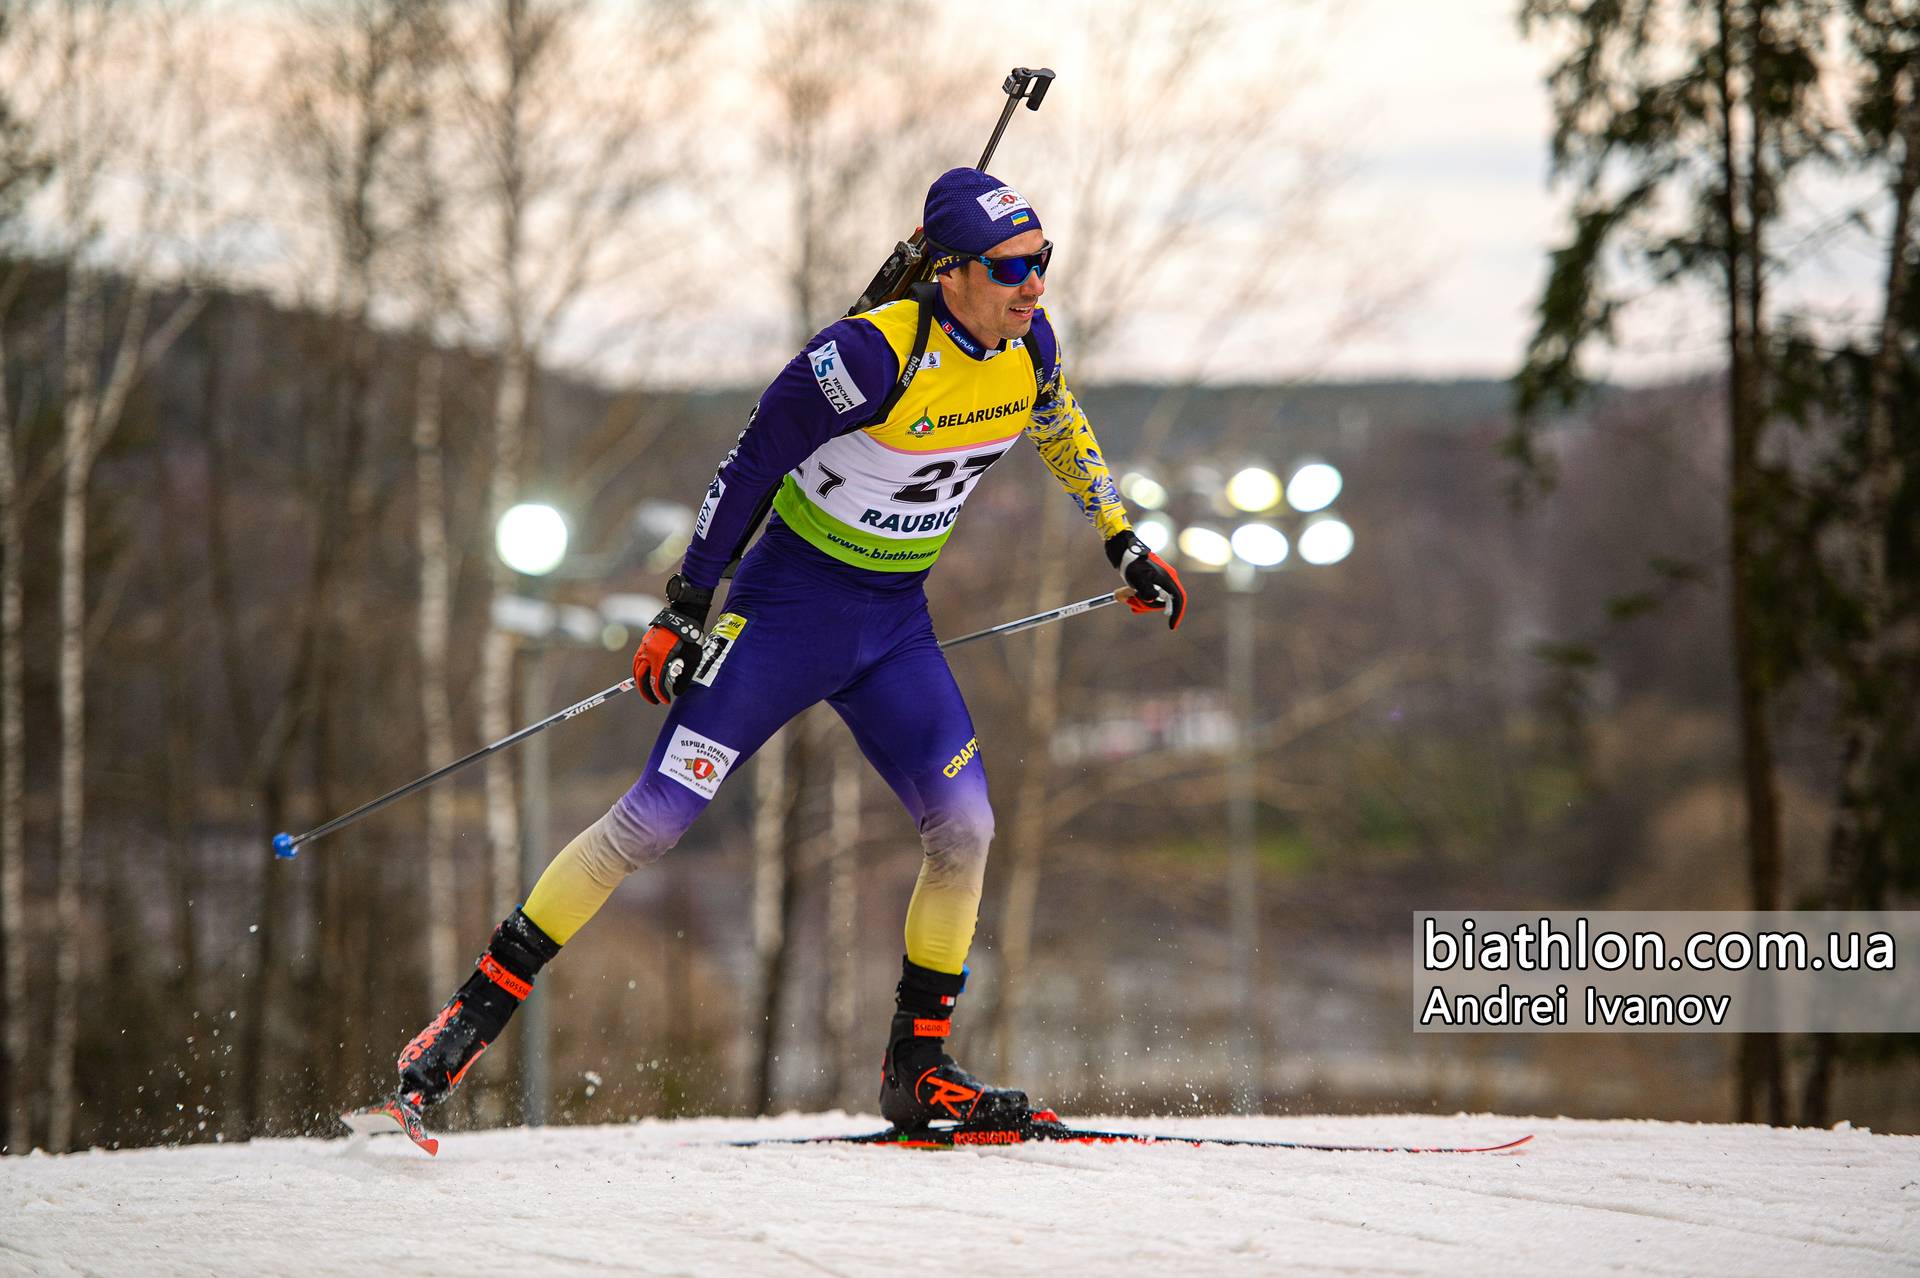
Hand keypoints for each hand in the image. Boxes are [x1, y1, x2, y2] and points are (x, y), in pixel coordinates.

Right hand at [632, 577, 713, 704]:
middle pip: (641, 678)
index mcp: (660, 658)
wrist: (684, 616)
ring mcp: (645, 647)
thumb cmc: (690, 638)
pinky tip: (645, 675)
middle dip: (646, 692)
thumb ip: (684, 677)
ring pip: (636, 669)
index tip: (665, 700)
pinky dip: (639, 670)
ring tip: (647, 690)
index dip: (660, 694)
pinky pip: (637, 660)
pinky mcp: (645, 643)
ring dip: (640, 682)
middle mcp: (649, 653)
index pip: (655, 682)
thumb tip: (677, 692)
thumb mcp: (692, 659)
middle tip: (654, 700)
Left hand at [1105, 531, 1185, 630]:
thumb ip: (1147, 590)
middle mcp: (1166, 581)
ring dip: (1140, 602)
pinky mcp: (1151, 583)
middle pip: (1163, 603)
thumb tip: (1152, 600)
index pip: (1178, 599)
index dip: (1177, 613)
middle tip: (1131, 603)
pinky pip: (1148, 597)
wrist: (1124, 552)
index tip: (1172, 627)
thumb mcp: (1138, 578)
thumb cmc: (1132, 563)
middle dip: (1147, 605)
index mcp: (1168, 578)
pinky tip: (1128, 597)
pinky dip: (1138, 599)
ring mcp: (1159, 582)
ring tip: (1126, 597)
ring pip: (1153, 601)